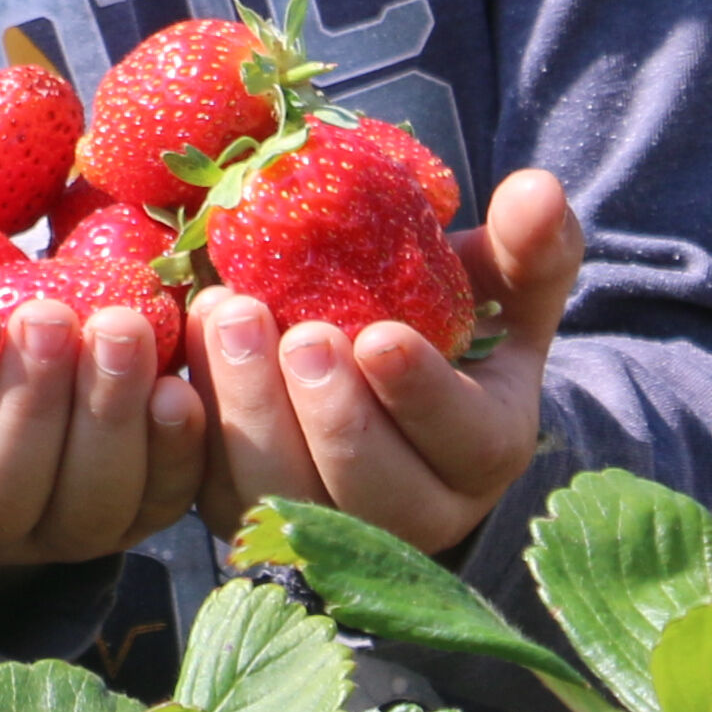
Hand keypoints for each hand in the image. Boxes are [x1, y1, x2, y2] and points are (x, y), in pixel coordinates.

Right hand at [0, 194, 205, 576]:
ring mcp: (55, 531)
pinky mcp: (129, 519)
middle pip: (0, 492)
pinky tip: (180, 388)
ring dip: (109, 421)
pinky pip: (158, 504)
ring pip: (84, 508)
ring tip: (124, 327)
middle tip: (54, 314)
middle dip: (32, 403)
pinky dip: (176, 454)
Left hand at [185, 168, 584, 551]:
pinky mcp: (244, 515)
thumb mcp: (496, 290)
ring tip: (227, 316)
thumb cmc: (443, 328)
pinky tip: (171, 368)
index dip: (420, 394)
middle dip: (327, 408)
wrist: (371, 384)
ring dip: (248, 408)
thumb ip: (525, 246)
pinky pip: (210, 491)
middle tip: (293, 329)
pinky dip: (189, 433)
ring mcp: (323, 524)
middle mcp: (412, 511)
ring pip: (283, 493)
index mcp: (482, 451)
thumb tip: (540, 187)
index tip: (376, 337)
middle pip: (369, 487)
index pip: (464, 440)